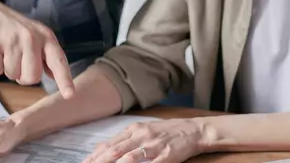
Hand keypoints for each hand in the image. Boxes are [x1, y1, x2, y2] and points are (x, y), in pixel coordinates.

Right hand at [0, 0, 75, 97]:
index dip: (64, 80)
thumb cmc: (11, 26)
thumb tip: (54, 75)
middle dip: (23, 76)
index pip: (58, 61)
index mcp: (45, 36)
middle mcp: (31, 38)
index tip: (70, 94)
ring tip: (4, 51)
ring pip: (13, 76)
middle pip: (32, 77)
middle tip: (17, 61)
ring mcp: (12, 41)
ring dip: (7, 69)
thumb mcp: (34, 34)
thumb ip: (45, 54)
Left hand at [83, 119, 204, 162]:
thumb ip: (125, 139)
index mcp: (134, 129)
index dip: (95, 155)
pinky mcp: (166, 155)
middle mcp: (141, 135)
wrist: (194, 130)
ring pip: (130, 157)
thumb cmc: (167, 132)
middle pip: (115, 150)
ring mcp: (154, 145)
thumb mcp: (143, 130)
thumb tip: (102, 148)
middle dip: (99, 161)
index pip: (110, 143)